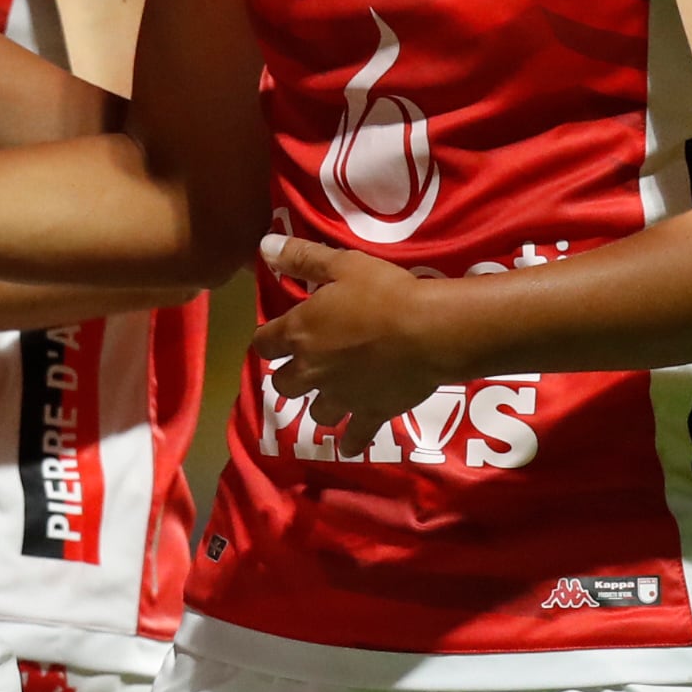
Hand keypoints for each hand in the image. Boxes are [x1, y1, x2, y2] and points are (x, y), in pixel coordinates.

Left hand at [252, 231, 463, 450]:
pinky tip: (349, 446)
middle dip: (290, 377)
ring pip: (316, 412)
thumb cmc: (383, 293)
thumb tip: (265, 246)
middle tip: (304, 368)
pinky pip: (355, 435)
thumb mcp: (343, 265)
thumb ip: (302, 257)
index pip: (264, 344)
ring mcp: (341, 396)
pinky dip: (351, 441)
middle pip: (284, 384)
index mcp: (300, 333)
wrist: (426, 331)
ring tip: (330, 398)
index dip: (268, 341)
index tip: (276, 338)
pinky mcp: (370, 413)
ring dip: (319, 405)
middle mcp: (312, 371)